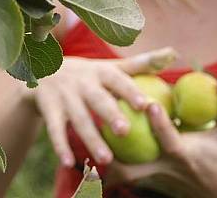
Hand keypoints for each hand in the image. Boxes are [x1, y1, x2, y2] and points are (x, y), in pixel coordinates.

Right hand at [23, 47, 176, 167]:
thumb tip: (174, 53)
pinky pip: (54, 129)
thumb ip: (141, 64)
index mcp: (100, 70)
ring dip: (90, 138)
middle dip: (109, 114)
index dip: (130, 91)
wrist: (42, 72)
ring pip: (78, 119)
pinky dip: (60, 146)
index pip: (117, 79)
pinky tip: (69, 163)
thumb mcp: (110, 66)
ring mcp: (63, 96)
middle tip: (125, 132)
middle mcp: (81, 82)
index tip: (145, 105)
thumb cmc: (88, 74)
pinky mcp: (49, 109)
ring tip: (105, 159)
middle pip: (97, 99)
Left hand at [103, 77, 216, 197]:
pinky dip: (110, 168)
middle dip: (115, 155)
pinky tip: (91, 155)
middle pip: (134, 168)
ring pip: (124, 176)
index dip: (160, 122)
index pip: (169, 138)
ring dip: (105, 164)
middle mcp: (165, 168)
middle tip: (96, 129)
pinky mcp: (150, 183)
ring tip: (83, 144)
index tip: (149, 103)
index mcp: (184, 154)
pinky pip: (125, 176)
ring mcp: (155, 179)